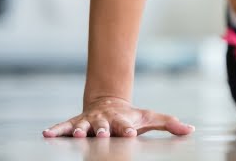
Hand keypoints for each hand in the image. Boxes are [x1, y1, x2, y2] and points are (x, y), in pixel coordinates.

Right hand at [42, 96, 194, 137]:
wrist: (109, 101)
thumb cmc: (132, 115)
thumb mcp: (151, 117)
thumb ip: (170, 124)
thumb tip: (190, 129)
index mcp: (123, 120)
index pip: (126, 125)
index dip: (128, 129)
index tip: (131, 133)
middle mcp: (104, 121)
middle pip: (103, 126)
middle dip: (102, 131)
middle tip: (101, 135)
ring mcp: (89, 121)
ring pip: (83, 126)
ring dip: (79, 130)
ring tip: (75, 134)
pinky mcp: (75, 123)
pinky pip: (63, 127)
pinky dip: (55, 130)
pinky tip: (44, 133)